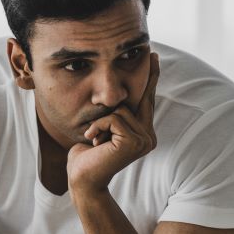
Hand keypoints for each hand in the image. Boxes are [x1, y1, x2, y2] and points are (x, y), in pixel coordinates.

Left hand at [67, 53, 159, 193]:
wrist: (81, 179)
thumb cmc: (85, 156)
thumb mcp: (100, 129)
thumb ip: (113, 115)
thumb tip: (115, 93)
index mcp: (142, 134)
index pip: (146, 102)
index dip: (151, 79)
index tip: (153, 57)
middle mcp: (148, 137)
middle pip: (140, 99)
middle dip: (142, 80)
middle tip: (152, 53)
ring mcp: (144, 140)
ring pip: (121, 109)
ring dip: (100, 121)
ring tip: (95, 138)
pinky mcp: (134, 142)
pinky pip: (114, 118)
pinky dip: (98, 126)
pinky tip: (93, 141)